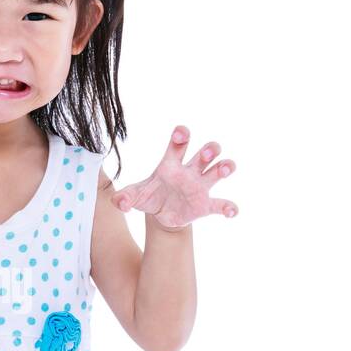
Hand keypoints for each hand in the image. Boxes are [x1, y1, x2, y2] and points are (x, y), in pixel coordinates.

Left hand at [113, 125, 237, 229]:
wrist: (161, 216)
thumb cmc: (150, 197)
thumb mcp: (135, 196)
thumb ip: (124, 197)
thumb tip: (119, 203)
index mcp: (171, 164)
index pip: (179, 144)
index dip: (181, 135)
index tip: (181, 134)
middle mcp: (189, 171)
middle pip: (206, 152)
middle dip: (209, 150)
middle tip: (206, 155)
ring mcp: (200, 186)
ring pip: (218, 170)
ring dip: (224, 167)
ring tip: (224, 170)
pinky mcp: (205, 205)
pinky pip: (221, 204)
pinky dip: (228, 207)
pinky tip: (232, 211)